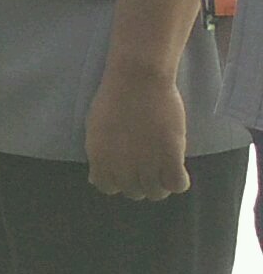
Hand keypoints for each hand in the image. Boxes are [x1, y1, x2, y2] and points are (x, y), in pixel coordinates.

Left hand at [86, 65, 190, 199]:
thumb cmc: (115, 99)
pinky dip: (179, 181)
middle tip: (148, 167)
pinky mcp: (170, 156)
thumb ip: (98, 156)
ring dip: (160, 184)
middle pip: (134, 192)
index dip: (118, 181)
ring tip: (164, 169)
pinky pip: (177, 185)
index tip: (126, 171)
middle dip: (140, 182)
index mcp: (99, 158)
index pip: (107, 187)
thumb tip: (95, 179)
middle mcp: (121, 166)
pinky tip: (177, 168)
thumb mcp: (96, 130)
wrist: (138, 80)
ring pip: (156, 193)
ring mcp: (146, 163)